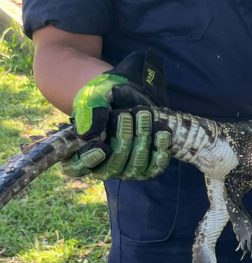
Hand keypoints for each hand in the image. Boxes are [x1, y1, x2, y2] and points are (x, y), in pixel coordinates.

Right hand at [61, 51, 171, 179]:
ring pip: (136, 165)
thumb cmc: (107, 97)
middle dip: (123, 139)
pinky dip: (160, 149)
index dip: (89, 160)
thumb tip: (88, 135)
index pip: (77, 167)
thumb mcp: (94, 97)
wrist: (132, 93)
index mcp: (80, 152)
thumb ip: (89, 113)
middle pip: (113, 166)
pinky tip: (161, 133)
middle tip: (126, 114)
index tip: (101, 147)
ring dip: (142, 139)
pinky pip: (156, 166)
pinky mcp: (148, 166)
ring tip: (143, 114)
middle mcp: (103, 166)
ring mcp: (127, 169)